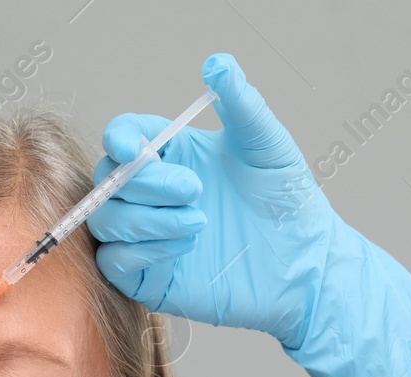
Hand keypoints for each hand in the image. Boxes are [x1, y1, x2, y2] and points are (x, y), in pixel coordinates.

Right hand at [86, 52, 410, 376]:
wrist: (304, 262)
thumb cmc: (288, 203)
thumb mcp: (267, 145)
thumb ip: (242, 105)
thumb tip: (219, 64)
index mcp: (173, 156)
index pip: (124, 138)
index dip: (120, 139)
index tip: (135, 148)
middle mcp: (152, 195)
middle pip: (108, 179)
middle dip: (144, 182)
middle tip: (194, 189)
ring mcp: (146, 236)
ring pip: (106, 221)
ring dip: (146, 220)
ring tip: (200, 222)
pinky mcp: (147, 277)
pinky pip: (113, 261)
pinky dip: (142, 251)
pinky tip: (184, 246)